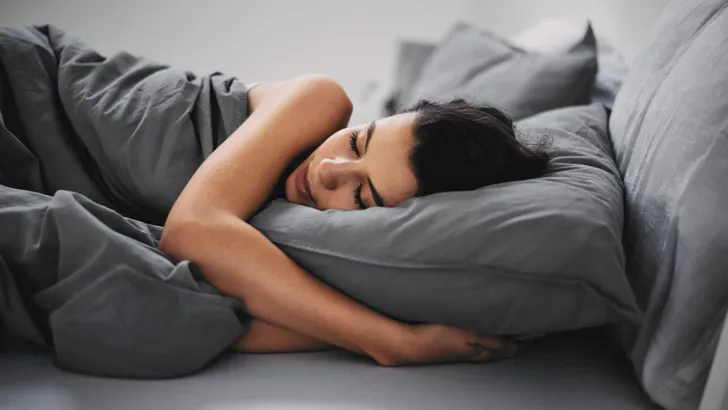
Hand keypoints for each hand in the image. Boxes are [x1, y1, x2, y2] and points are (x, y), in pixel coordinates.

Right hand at [376, 324, 519, 366]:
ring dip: (507, 337)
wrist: (410, 345)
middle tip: (533, 328)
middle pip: (506, 347)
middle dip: (520, 339)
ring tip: (517, 327)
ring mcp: (467, 350)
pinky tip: (489, 329)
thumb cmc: (437, 337)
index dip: (527, 339)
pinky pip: (483, 342)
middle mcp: (478, 352)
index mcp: (484, 350)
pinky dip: (493, 336)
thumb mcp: (467, 335)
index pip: (513, 347)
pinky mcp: (458, 345)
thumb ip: (491, 339)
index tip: (540, 330)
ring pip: (495, 345)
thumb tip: (516, 344)